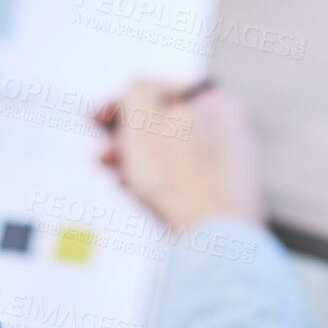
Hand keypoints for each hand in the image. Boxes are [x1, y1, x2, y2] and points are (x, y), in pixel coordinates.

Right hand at [93, 80, 263, 231]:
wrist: (214, 239)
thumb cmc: (179, 177)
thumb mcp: (142, 116)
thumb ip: (135, 89)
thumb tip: (135, 90)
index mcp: (215, 99)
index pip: (158, 88)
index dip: (120, 102)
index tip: (95, 120)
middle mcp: (231, 125)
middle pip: (164, 123)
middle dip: (127, 138)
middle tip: (104, 154)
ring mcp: (232, 162)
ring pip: (172, 153)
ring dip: (139, 162)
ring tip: (118, 179)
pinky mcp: (227, 194)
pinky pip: (186, 179)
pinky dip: (161, 183)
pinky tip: (142, 196)